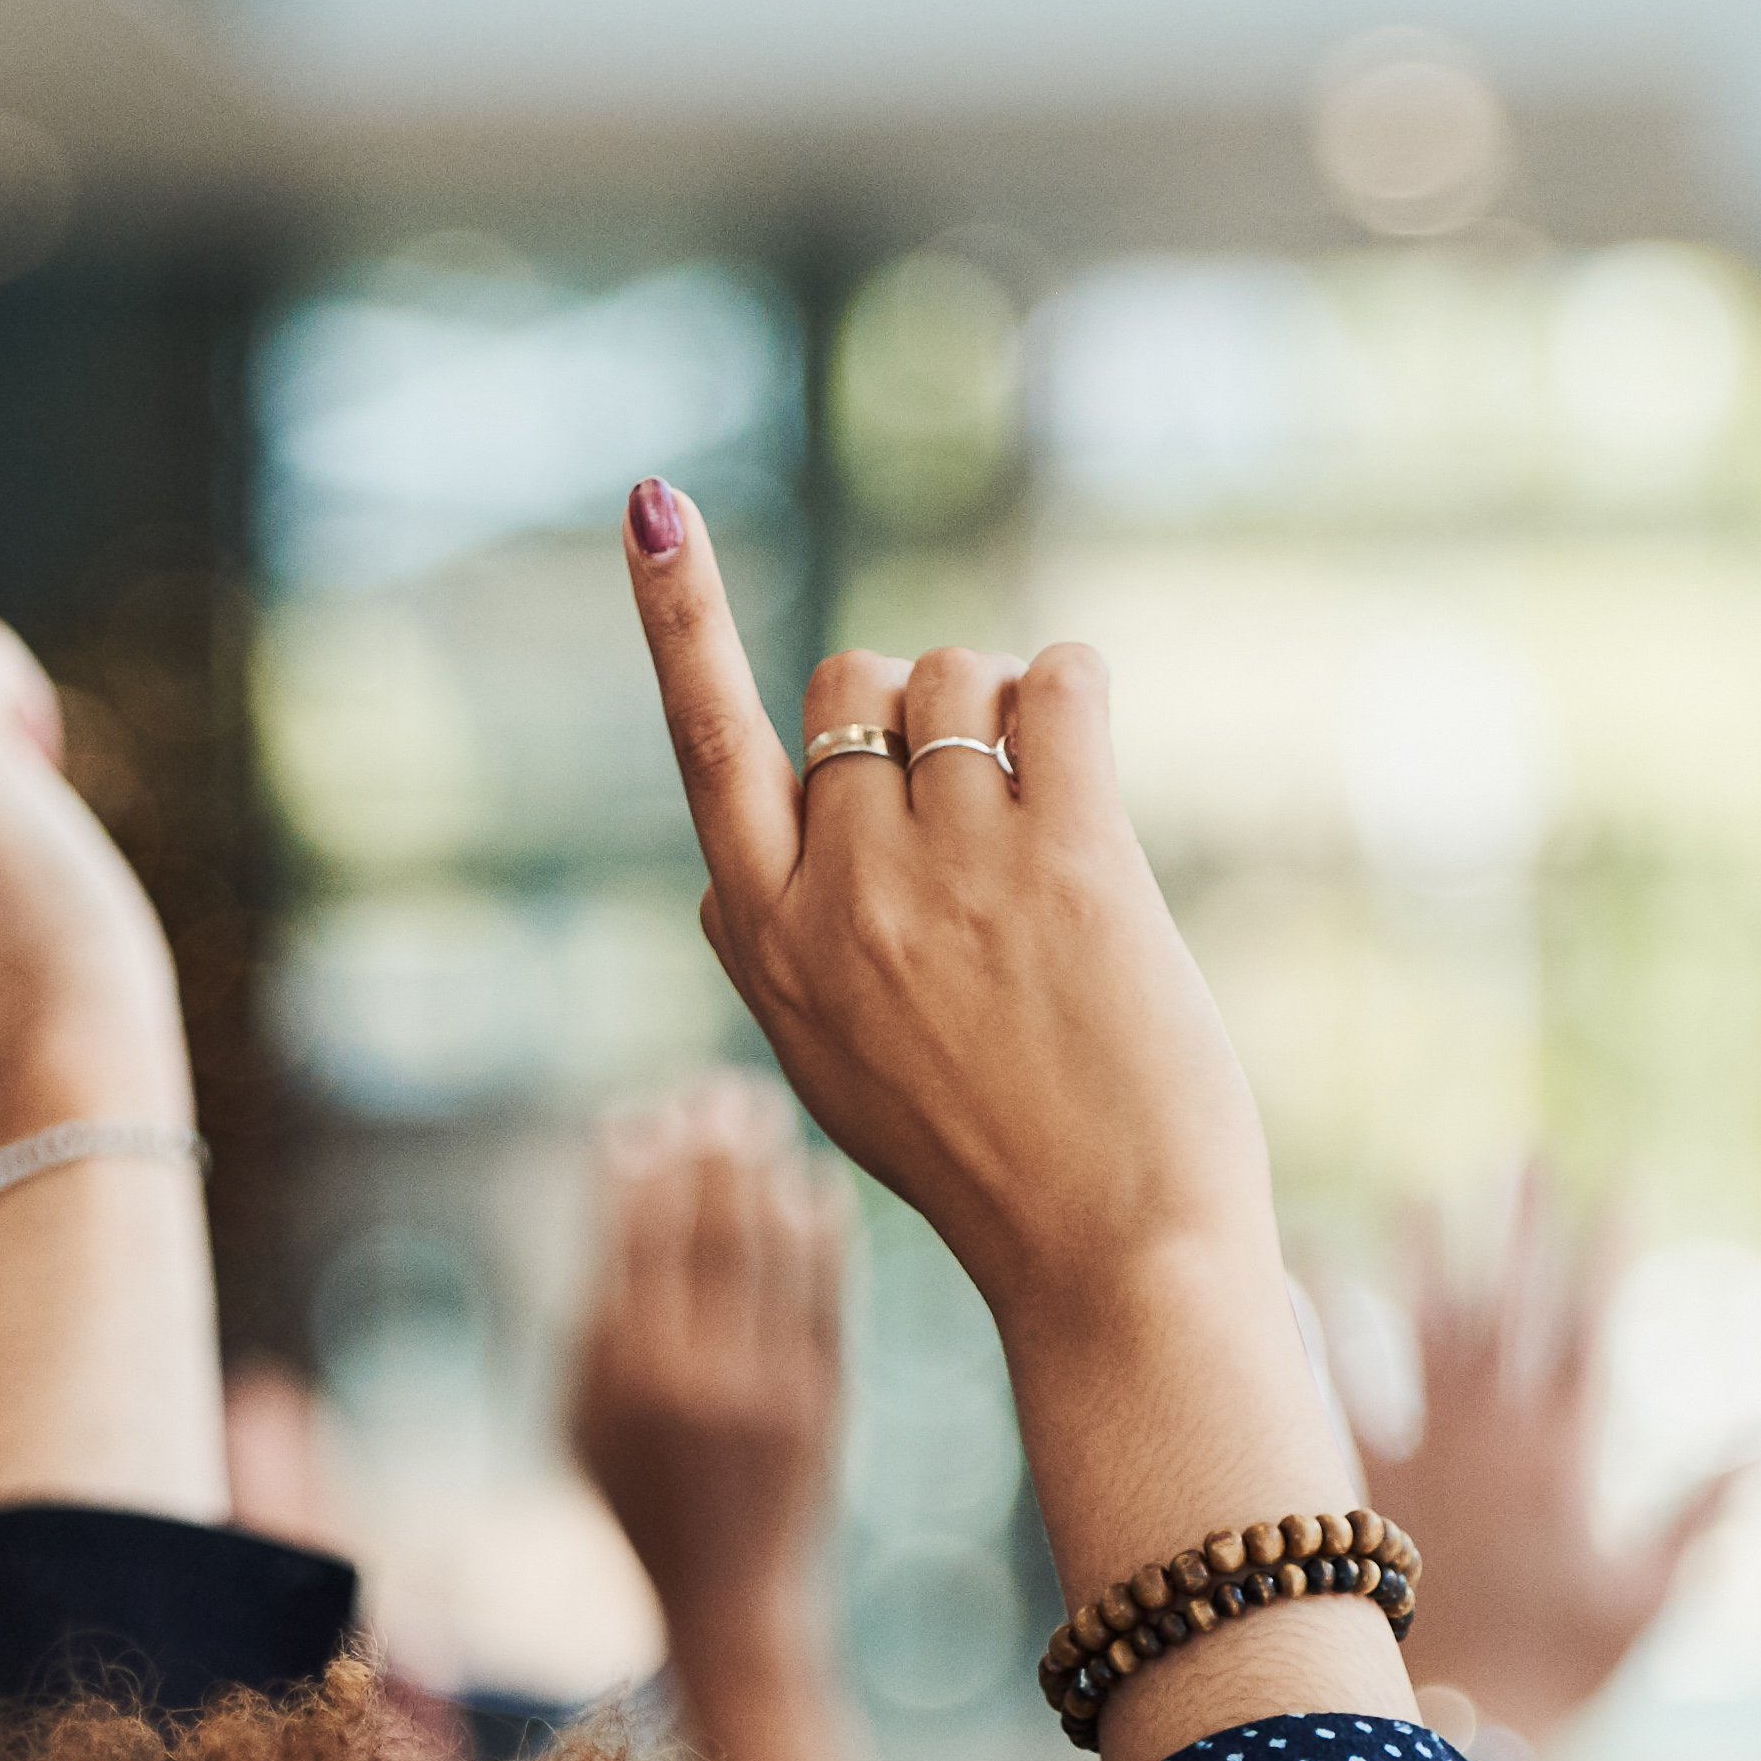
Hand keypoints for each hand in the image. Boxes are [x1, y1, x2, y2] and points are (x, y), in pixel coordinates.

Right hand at [566, 1076, 847, 1630]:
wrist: (726, 1598)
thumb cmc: (636, 1501)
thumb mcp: (579, 1420)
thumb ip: (590, 1320)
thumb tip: (619, 1200)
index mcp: (620, 1374)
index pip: (630, 1239)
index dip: (638, 1167)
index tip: (644, 1118)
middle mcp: (692, 1374)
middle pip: (707, 1228)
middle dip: (712, 1149)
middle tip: (718, 1093)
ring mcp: (766, 1385)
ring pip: (772, 1250)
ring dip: (767, 1174)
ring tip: (763, 1120)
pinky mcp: (825, 1400)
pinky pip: (828, 1295)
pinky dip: (822, 1233)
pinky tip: (814, 1188)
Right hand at [622, 479, 1382, 1760]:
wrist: (1106, 1257)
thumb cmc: (982, 1164)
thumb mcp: (828, 1067)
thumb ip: (783, 951)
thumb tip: (740, 862)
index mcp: (761, 938)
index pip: (705, 741)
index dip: (680, 615)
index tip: (653, 504)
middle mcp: (834, 890)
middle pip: (856, 684)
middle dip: (917, 712)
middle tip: (980, 811)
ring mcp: (945, 869)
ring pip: (957, 677)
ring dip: (1006, 711)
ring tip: (1045, 821)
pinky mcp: (1065, 857)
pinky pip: (1060, 684)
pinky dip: (1077, 693)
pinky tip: (1094, 761)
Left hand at [1368, 1166, 1738, 1745]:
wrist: (1459, 1728)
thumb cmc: (1563, 1674)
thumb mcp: (1653, 1594)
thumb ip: (1706, 1507)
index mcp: (1566, 1455)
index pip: (1592, 1329)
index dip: (1605, 1254)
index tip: (1618, 1184)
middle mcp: (1492, 1437)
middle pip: (1509, 1309)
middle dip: (1521, 1228)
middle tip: (1526, 1154)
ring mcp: (1424, 1454)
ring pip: (1421, 1333)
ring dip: (1420, 1258)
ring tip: (1416, 1190)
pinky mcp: (1365, 1485)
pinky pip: (1335, 1395)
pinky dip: (1320, 1336)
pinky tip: (1303, 1277)